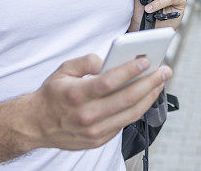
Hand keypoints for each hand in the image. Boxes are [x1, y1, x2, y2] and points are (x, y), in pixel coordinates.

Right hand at [29, 53, 170, 149]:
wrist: (35, 124)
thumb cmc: (52, 94)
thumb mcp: (64, 69)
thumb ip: (87, 61)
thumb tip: (108, 60)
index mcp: (76, 94)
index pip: (109, 82)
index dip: (130, 71)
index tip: (147, 60)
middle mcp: (86, 115)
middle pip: (126, 99)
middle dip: (149, 83)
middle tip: (164, 71)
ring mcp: (93, 131)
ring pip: (130, 114)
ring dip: (149, 97)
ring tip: (160, 83)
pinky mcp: (98, 140)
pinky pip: (124, 123)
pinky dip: (138, 109)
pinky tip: (146, 96)